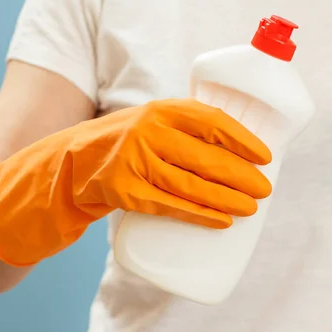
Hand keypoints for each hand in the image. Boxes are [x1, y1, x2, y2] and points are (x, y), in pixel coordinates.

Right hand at [0, 98, 271, 265]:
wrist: (65, 167)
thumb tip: (234, 151)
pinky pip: (169, 206)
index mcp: (160, 109)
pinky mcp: (123, 191)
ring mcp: (133, 161)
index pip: (211, 120)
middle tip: (264, 190)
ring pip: (191, 184)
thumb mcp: (148, 123)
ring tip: (251, 208)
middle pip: (206, 155)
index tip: (266, 156)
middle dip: (242, 175)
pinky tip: (221, 221)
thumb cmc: (119, 146)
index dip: (243, 139)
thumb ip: (182, 129)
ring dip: (226, 198)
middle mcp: (147, 130)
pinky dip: (198, 214)